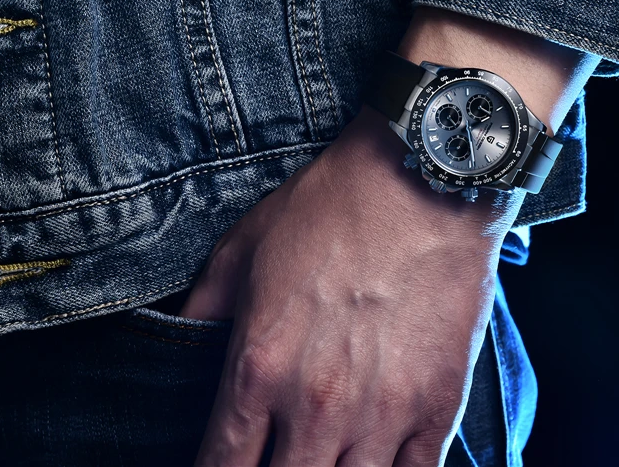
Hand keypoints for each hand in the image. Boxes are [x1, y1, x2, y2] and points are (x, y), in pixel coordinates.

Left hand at [180, 108, 521, 465]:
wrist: (423, 180)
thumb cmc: (332, 207)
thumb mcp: (242, 249)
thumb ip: (201, 312)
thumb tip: (178, 347)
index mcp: (258, 369)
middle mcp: (316, 406)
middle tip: (279, 460)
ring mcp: (383, 413)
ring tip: (324, 459)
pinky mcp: (439, 406)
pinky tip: (376, 465)